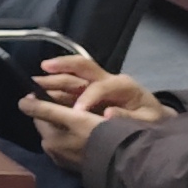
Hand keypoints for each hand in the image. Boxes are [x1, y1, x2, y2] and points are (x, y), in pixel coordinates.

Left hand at [20, 97, 103, 167]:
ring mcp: (65, 160)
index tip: (57, 91)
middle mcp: (53, 153)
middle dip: (56, 113)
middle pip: (49, 126)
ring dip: (66, 125)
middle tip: (73, 102)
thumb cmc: (97, 135)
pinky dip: (75, 135)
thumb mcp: (73, 117)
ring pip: (61, 135)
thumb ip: (46, 109)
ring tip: (81, 114)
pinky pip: (71, 144)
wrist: (122, 162)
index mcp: (48, 141)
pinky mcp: (78, 165)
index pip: (38, 116)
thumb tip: (20, 102)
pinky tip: (88, 130)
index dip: (45, 102)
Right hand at [30, 52, 157, 118]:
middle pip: (83, 66)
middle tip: (44, 69)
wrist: (154, 118)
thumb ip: (129, 118)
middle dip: (63, 66)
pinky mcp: (89, 91)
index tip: (77, 112)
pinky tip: (41, 91)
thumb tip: (109, 114)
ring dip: (53, 76)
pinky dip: (54, 87)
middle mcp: (107, 79)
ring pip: (72, 74)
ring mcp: (96, 83)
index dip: (88, 97)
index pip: (101, 86)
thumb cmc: (150, 119)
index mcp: (123, 85)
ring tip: (34, 82)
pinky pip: (70, 85)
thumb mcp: (147, 121)